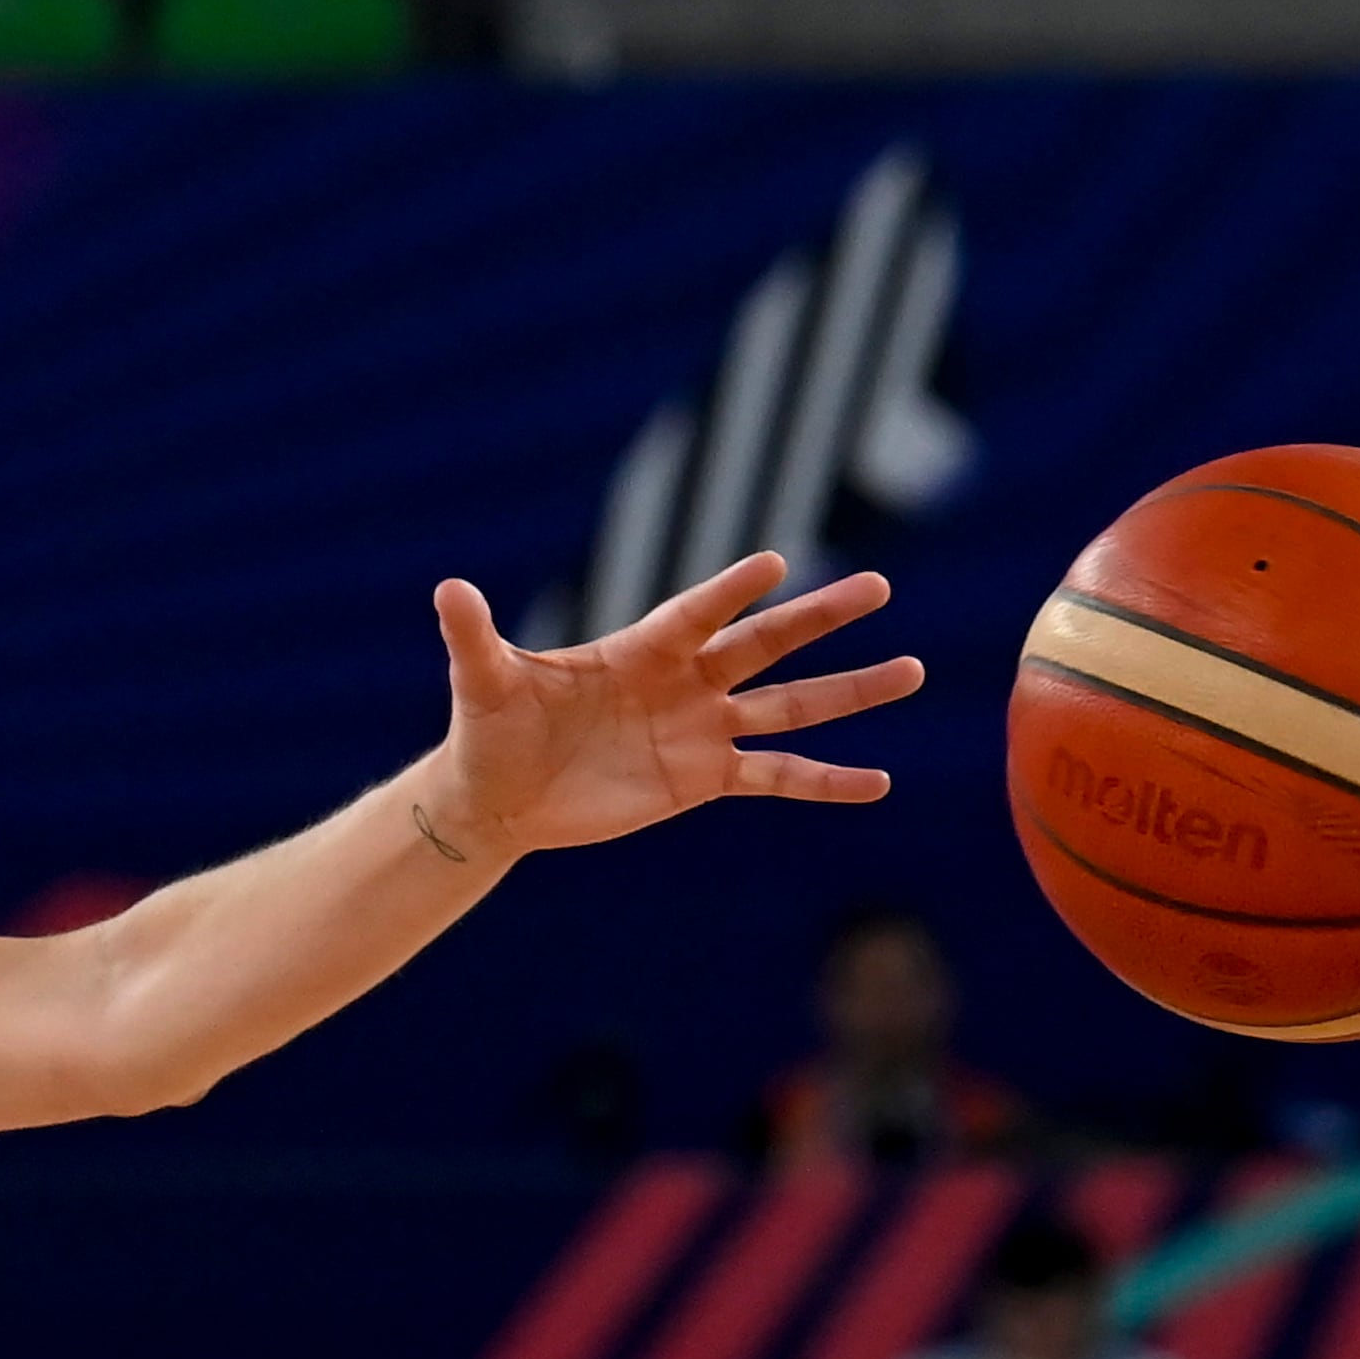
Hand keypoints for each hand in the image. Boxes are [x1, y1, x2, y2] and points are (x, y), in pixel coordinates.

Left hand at [412, 555, 920, 858]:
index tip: (775, 564)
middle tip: (880, 586)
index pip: (695, 613)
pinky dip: (826, 781)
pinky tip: (878, 782)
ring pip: (790, 706)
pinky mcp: (703, 778)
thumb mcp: (483, 682)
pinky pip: (777, 777)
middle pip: (764, 643)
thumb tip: (446, 589)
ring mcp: (701, 729)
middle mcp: (682, 682)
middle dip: (820, 618)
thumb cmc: (490, 728)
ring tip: (913, 671)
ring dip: (850, 692)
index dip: (730, 591)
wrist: (500, 794)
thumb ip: (475, 636)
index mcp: (639, 648)